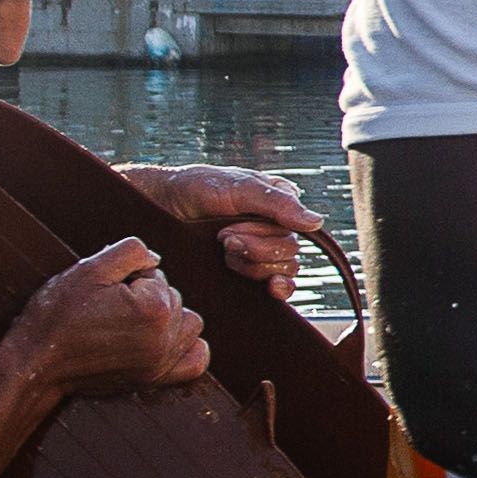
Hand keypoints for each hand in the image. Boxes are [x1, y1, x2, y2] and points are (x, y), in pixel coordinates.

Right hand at [5, 240, 210, 398]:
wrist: (36, 363)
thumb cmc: (58, 316)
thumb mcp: (90, 269)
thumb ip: (132, 251)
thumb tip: (156, 259)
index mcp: (154, 310)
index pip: (157, 275)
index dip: (129, 276)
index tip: (104, 291)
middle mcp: (165, 340)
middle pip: (175, 298)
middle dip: (147, 295)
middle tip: (111, 306)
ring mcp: (161, 364)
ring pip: (189, 324)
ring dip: (169, 318)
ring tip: (132, 320)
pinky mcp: (154, 380)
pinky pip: (195, 360)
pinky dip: (185, 347)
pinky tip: (161, 339)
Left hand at [122, 164, 328, 292]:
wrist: (159, 207)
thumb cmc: (196, 189)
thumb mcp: (237, 188)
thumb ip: (277, 203)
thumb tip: (317, 222)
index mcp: (276, 203)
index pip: (295, 229)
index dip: (266, 234)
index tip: (231, 229)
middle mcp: (272, 227)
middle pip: (289, 252)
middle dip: (256, 249)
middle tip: (224, 240)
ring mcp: (261, 252)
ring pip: (284, 270)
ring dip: (254, 265)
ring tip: (224, 252)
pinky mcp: (249, 273)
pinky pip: (280, 286)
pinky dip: (278, 288)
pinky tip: (269, 289)